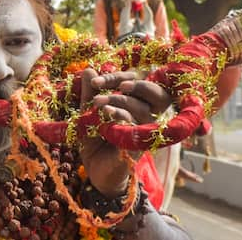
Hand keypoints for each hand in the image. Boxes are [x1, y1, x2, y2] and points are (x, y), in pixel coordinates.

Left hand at [79, 69, 171, 197]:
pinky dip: (121, 116)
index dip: (118, 76)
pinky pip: (136, 126)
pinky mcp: (142, 144)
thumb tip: (89, 69)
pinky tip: (105, 112)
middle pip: (153, 92)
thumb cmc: (95, 140)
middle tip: (107, 84)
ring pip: (142, 108)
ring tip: (98, 102)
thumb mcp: (88, 113)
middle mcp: (146, 114)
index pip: (137, 82)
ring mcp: (145, 129)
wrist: (96, 172)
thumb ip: (89, 93)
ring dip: (119, 100)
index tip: (95, 79)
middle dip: (130, 84)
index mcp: (135, 103)